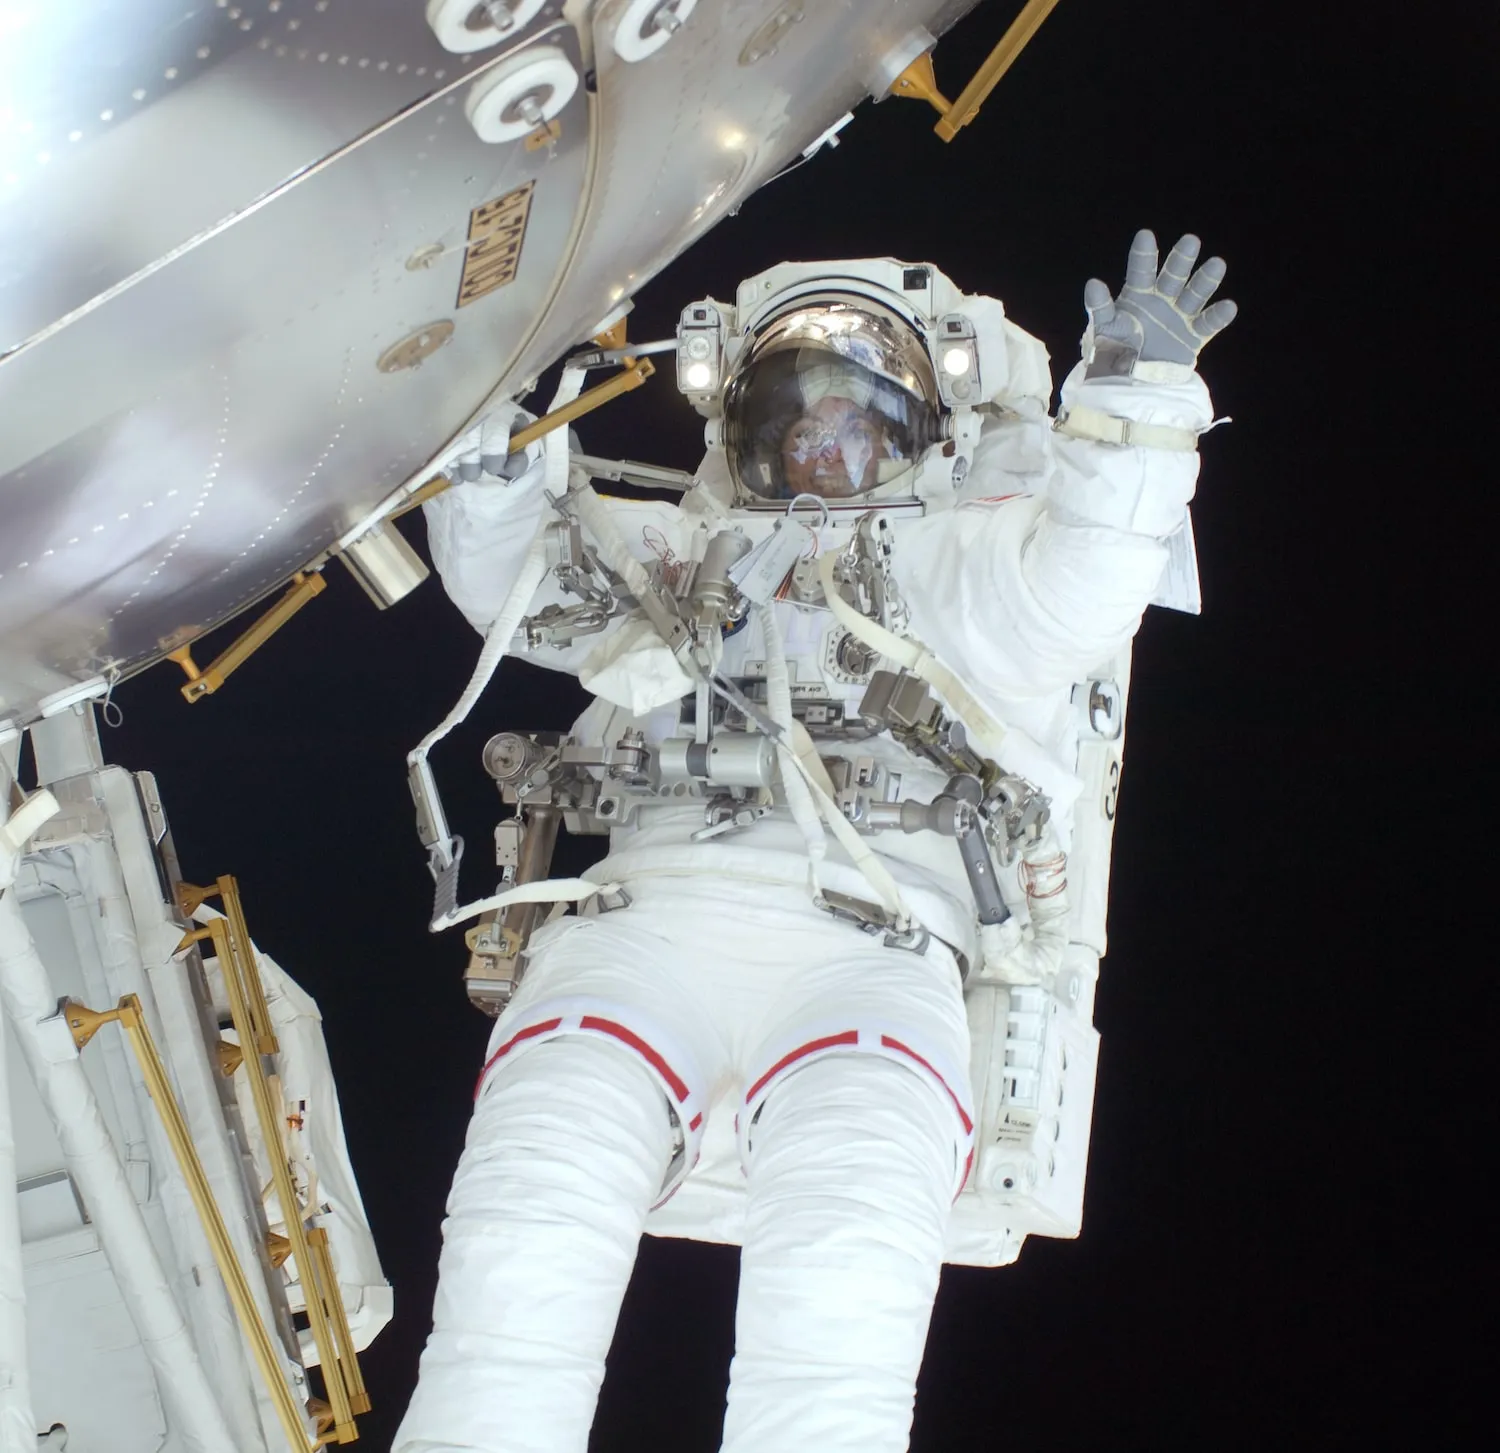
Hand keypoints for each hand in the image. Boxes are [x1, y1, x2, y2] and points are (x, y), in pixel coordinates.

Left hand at [1084, 230, 1236, 376]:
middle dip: (1181, 260)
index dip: (1143, 255)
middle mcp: (1162, 301)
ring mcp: (1179, 317)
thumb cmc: (1112, 352)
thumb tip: (1093, 283)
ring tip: (1217, 264)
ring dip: (1205, 281)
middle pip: (1173, 276)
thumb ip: (1100, 308)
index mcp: (1138, 295)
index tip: (1145, 235)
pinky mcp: (1193, 337)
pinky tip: (1228, 306)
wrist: (1129, 383)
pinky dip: (1218, 316)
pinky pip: (1208, 325)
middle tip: (1190, 241)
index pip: (1141, 271)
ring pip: (1195, 295)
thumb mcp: (1102, 330)